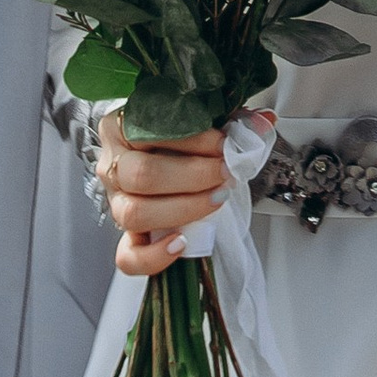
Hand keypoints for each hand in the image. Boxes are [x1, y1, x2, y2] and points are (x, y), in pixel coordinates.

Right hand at [96, 112, 226, 279]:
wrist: (163, 160)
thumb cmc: (178, 139)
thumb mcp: (200, 122)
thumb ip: (230, 120)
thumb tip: (264, 122)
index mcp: (121, 127)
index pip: (151, 132)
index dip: (194, 140)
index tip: (225, 145)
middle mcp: (112, 166)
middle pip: (142, 175)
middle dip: (194, 175)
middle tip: (225, 173)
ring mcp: (116, 202)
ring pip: (135, 213)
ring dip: (184, 208)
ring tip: (217, 198)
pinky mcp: (125, 236)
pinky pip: (128, 256)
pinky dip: (154, 255)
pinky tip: (181, 242)